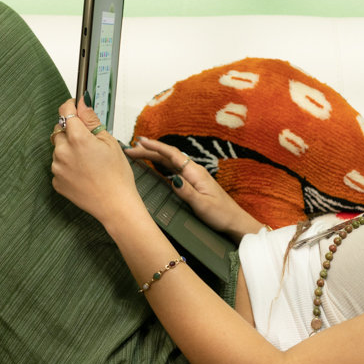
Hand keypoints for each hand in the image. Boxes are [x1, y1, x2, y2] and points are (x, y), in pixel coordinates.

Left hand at [49, 99, 145, 226]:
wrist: (115, 205)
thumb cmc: (117, 175)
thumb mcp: (109, 142)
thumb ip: (92, 121)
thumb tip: (82, 103)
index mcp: (77, 138)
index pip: (66, 111)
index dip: (72, 106)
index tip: (76, 107)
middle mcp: (62, 151)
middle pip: (59, 129)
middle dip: (70, 130)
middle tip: (88, 141)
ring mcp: (57, 167)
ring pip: (58, 149)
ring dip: (68, 149)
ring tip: (88, 162)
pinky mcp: (56, 181)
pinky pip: (59, 166)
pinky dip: (68, 166)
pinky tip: (84, 173)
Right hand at [125, 137, 264, 241]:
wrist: (233, 221)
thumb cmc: (220, 214)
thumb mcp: (202, 205)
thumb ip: (187, 191)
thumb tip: (172, 179)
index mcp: (195, 173)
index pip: (172, 155)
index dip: (155, 147)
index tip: (141, 142)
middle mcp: (194, 171)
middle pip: (168, 156)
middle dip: (149, 150)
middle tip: (131, 150)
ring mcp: (193, 176)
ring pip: (169, 161)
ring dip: (154, 156)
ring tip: (138, 152)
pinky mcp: (193, 182)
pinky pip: (173, 169)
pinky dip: (161, 164)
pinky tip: (155, 165)